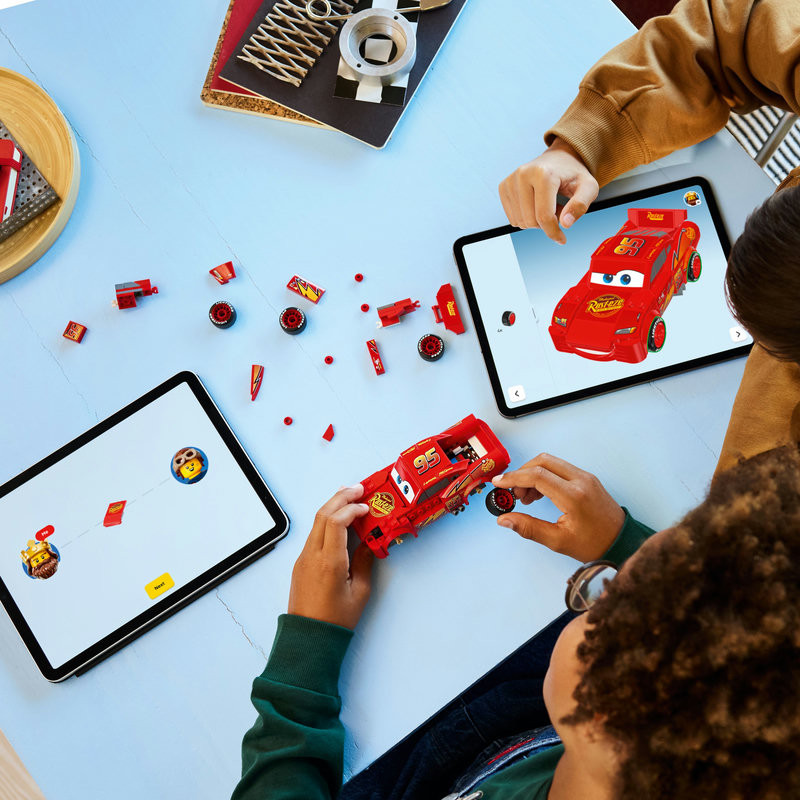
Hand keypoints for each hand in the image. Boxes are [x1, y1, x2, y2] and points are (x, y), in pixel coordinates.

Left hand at [288, 485, 374, 629]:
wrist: (308, 638)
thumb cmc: (336, 620)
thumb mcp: (360, 592)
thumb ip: (364, 562)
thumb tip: (369, 542)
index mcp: (329, 562)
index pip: (336, 522)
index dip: (351, 509)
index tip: (366, 507)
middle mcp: (313, 555)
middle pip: (323, 514)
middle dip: (341, 497)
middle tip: (358, 488)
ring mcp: (303, 558)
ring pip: (316, 522)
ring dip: (332, 506)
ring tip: (348, 496)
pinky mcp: (300, 562)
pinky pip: (314, 533)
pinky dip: (326, 520)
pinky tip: (337, 518)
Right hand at [491, 453, 624, 561]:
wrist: (622, 541)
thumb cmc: (595, 544)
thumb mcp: (558, 541)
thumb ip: (529, 528)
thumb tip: (504, 520)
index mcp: (573, 496)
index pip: (537, 476)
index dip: (513, 478)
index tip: (498, 483)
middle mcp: (580, 480)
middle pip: (542, 461)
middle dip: (521, 474)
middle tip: (512, 493)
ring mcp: (585, 477)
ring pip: (550, 462)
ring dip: (532, 474)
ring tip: (525, 497)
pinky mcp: (587, 478)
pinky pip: (559, 468)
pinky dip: (544, 476)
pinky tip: (539, 493)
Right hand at [498, 138, 598, 243]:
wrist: (559, 159)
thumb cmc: (573, 174)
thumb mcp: (588, 187)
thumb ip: (581, 205)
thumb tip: (565, 223)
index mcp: (543, 174)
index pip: (544, 216)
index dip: (553, 232)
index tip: (562, 238)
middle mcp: (523, 174)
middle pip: (530, 221)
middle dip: (546, 224)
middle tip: (558, 211)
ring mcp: (511, 181)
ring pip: (520, 222)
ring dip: (536, 221)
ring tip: (548, 206)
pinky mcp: (504, 187)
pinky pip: (513, 218)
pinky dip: (525, 217)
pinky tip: (536, 205)